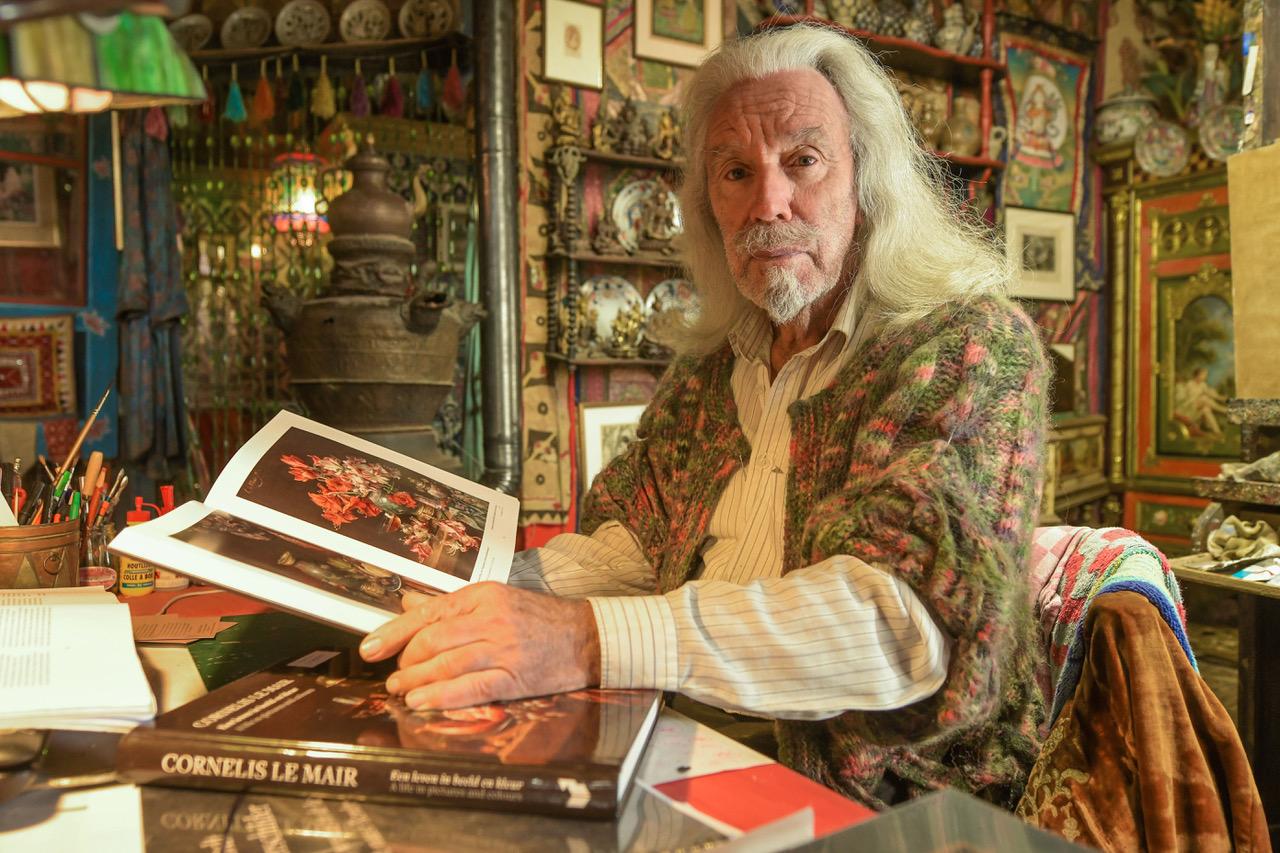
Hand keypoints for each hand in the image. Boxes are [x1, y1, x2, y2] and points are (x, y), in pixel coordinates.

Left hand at [358, 582, 600, 709]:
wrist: (586, 637)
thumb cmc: (539, 618)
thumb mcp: (495, 599)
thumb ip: (451, 605)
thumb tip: (408, 603)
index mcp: (483, 595)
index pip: (428, 613)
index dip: (393, 633)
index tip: (369, 648)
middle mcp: (490, 619)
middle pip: (432, 641)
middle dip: (404, 661)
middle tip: (392, 675)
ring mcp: (503, 649)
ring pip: (446, 665)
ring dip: (415, 682)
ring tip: (400, 690)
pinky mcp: (514, 677)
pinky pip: (469, 689)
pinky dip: (440, 697)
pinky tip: (422, 703)